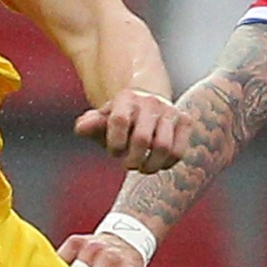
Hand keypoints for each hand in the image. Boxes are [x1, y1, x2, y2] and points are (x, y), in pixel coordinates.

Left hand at [74, 89, 188, 172]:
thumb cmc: (120, 120)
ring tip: (143, 168)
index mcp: (126, 99)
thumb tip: (82, 128)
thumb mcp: (101, 121)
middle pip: (142, 139)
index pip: (119, 121)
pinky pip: (179, 150)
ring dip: (151, 165)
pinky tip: (158, 164)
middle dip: (133, 159)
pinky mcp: (185, 121)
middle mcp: (150, 102)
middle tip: (128, 165)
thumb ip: (89, 125)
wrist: (146, 105)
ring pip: (163, 147)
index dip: (115, 143)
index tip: (114, 153)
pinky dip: (167, 163)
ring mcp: (169, 111)